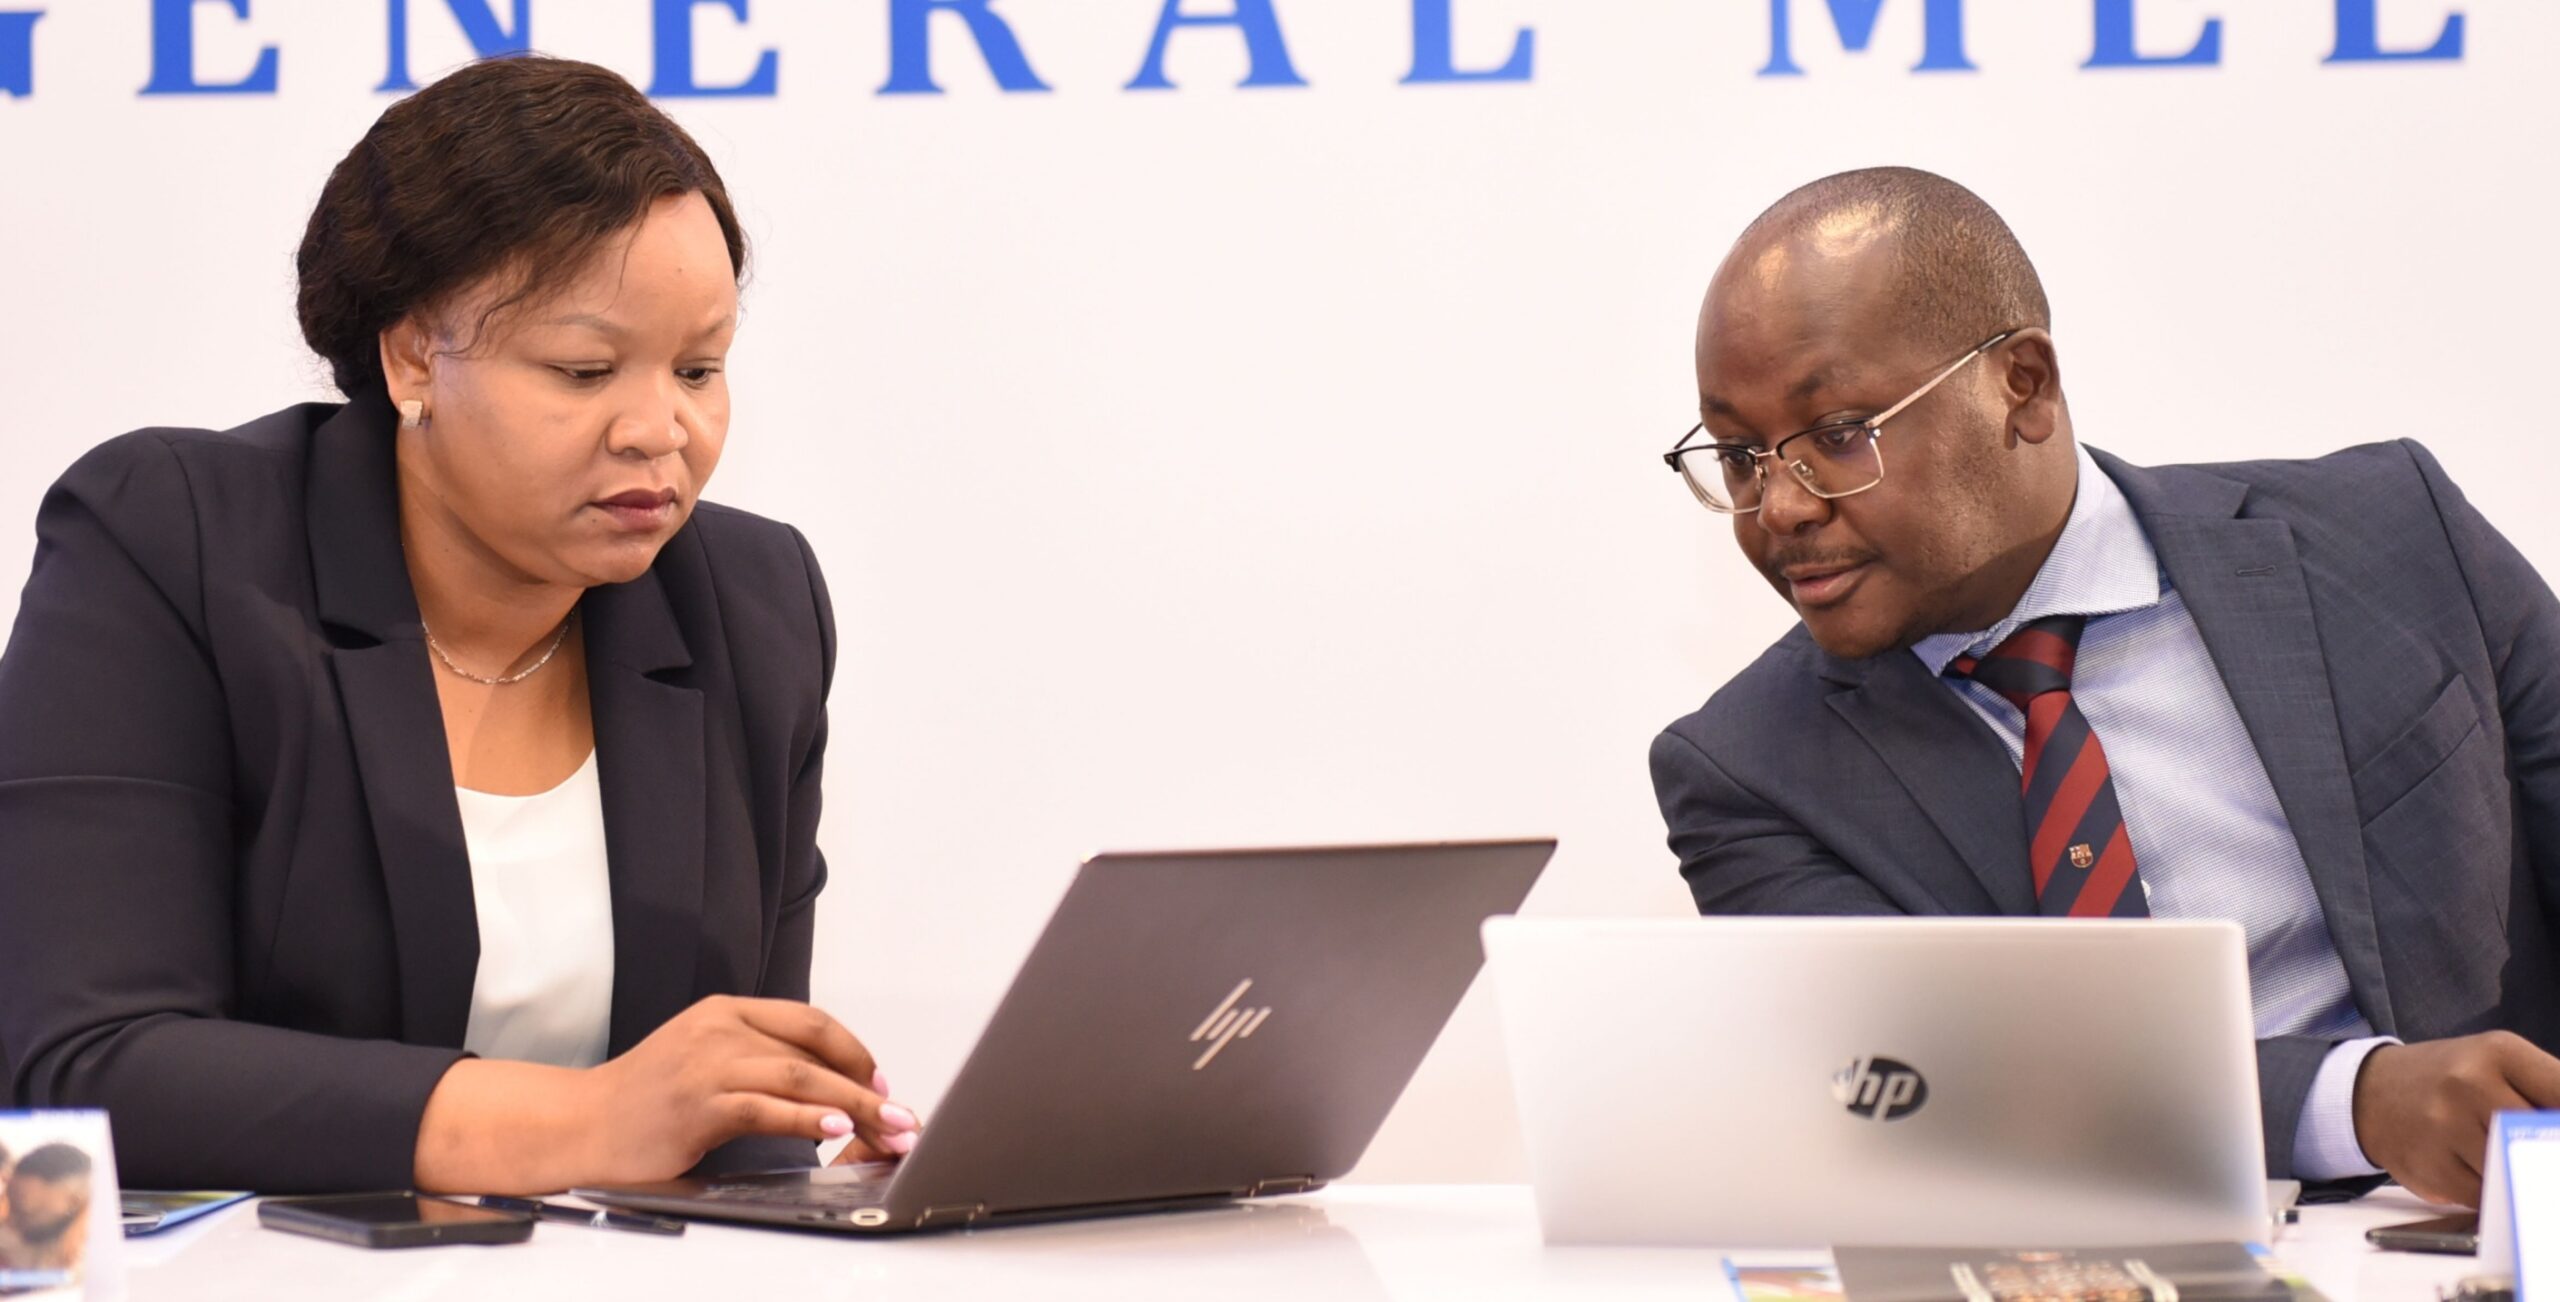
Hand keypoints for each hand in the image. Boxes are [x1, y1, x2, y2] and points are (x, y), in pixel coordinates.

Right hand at [572, 995, 922, 1184]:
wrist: (580, 1124)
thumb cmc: (647, 1100)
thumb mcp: (707, 1062)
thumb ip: (760, 1063)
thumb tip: (829, 1087)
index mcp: (727, 1012)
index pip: (811, 1022)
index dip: (855, 1052)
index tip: (881, 1082)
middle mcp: (720, 1029)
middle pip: (815, 1050)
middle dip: (868, 1085)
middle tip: (902, 1115)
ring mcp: (706, 1063)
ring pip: (799, 1077)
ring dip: (853, 1105)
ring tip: (886, 1127)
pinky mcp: (695, 1102)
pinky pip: (764, 1107)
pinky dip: (805, 1119)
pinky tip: (834, 1129)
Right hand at [2352, 1031, 2559, 1205]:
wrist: (2371, 1092)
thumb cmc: (2449, 1081)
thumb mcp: (2498, 1063)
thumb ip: (2547, 1092)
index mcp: (2498, 1052)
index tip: (2553, 1135)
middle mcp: (2468, 1083)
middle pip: (2543, 1139)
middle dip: (2545, 1152)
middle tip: (2532, 1151)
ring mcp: (2445, 1125)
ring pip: (2514, 1172)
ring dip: (2514, 1174)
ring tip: (2497, 1157)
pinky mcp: (2428, 1166)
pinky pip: (2484, 1196)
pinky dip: (2487, 1191)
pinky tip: (2471, 1171)